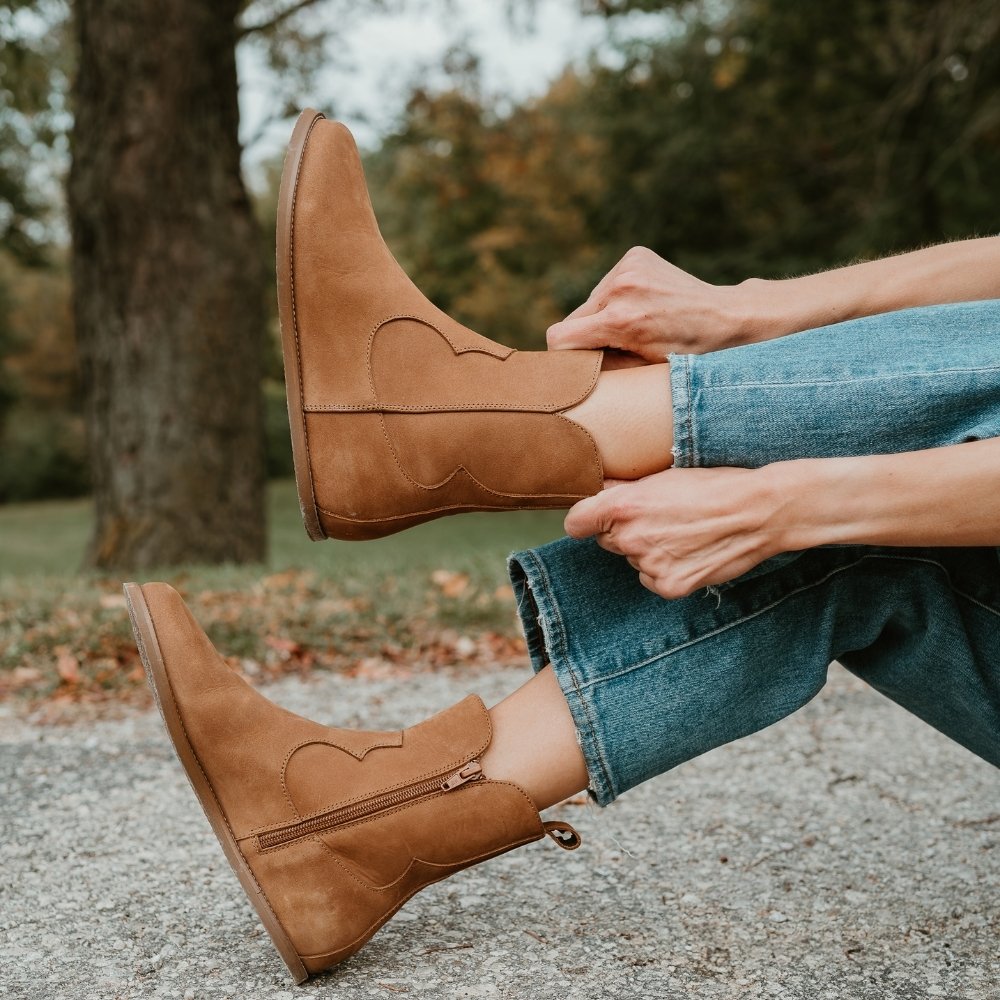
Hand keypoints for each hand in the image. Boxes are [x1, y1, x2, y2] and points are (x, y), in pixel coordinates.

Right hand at [546, 247, 747, 361]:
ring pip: (590, 302)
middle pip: (574, 319)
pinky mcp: (634, 256)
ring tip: (636, 323)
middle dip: (588, 335)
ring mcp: (628, 267)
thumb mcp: (641, 370)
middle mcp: (620, 289)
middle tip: (618, 345)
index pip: (559, 337)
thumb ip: (600, 367)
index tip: (581, 362)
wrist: (724, 318)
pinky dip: (617, 298)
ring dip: (603, 315)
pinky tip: (642, 305)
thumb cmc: (686, 354)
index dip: (564, 354)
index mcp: (621, 321)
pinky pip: (606, 285)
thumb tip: (569, 366)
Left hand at [564, 467, 791, 598]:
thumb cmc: (713, 487)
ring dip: (649, 551)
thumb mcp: (663, 477)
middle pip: (607, 541)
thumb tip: (599, 491)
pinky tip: (690, 554)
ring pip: (633, 560)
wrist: (756, 513)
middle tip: (660, 521)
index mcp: (622, 507)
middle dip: (624, 532)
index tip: (595, 520)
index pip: (576, 523)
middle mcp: (629, 538)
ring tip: (683, 535)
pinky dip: (666, 570)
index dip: (586, 521)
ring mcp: (649, 565)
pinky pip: (652, 579)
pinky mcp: (668, 586)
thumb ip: (625, 490)